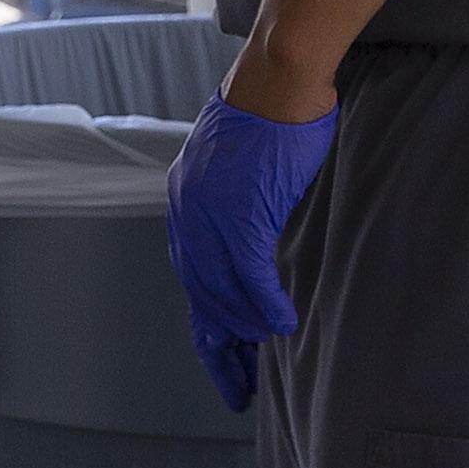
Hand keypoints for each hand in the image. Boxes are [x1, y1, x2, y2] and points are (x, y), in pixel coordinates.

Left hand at [163, 92, 338, 411]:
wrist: (279, 78)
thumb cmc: (273, 114)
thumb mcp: (244, 168)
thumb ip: (241, 206)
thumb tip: (259, 240)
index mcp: (186, 201)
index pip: (192, 275)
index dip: (209, 320)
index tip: (223, 356)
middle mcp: (189, 212)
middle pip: (200, 295)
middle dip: (219, 346)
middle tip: (238, 389)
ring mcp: (211, 214)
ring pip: (222, 290)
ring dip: (246, 330)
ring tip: (266, 361)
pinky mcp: (241, 212)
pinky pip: (249, 274)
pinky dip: (265, 304)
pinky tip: (281, 326)